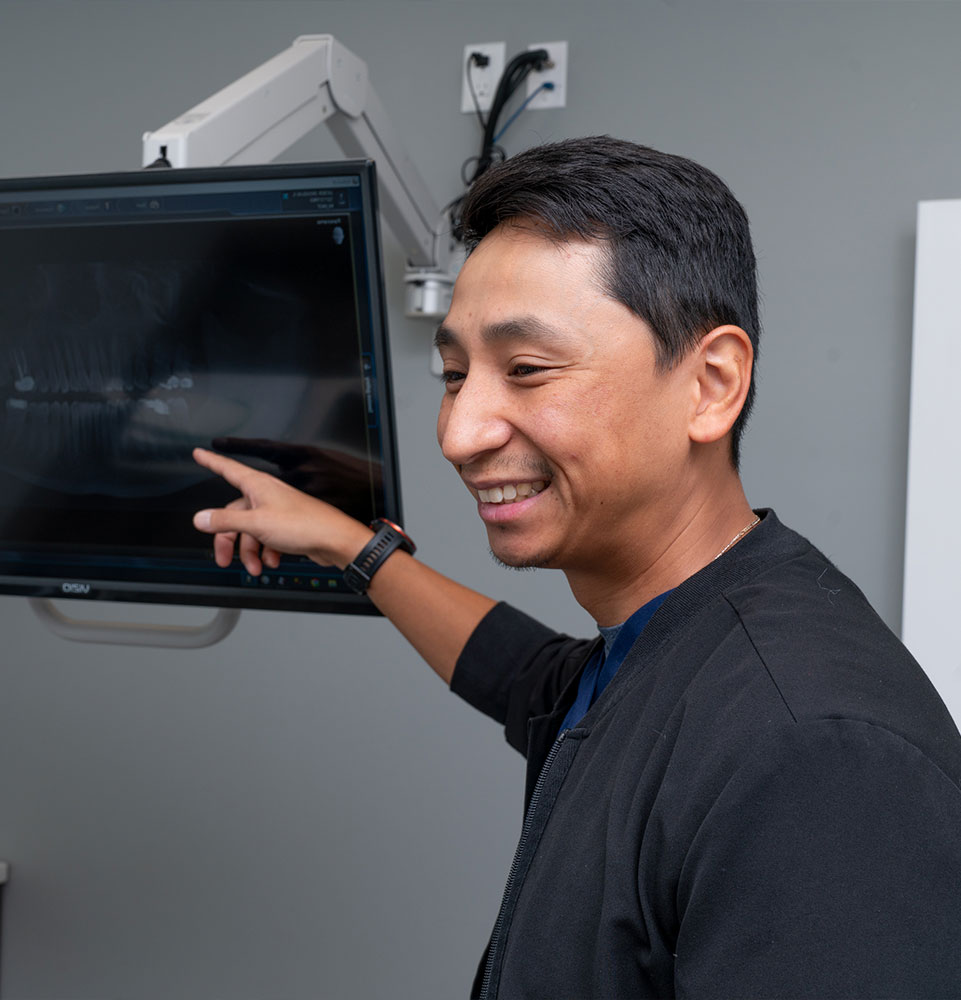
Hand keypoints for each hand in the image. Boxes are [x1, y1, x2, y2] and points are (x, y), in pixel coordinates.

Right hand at [192, 447, 372, 576]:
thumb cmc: (305, 525)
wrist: (334, 541)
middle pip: (234, 514)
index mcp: (258, 486)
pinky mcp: (287, 527)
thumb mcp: (256, 524)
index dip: (211, 461)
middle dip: (228, 539)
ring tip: (256, 566)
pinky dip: (266, 552)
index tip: (199, 453)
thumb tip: (201, 518)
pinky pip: (266, 539)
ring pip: (250, 531)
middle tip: (224, 559)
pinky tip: (272, 561)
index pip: (227, 469)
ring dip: (250, 552)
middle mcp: (267, 495)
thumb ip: (226, 520)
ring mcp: (277, 511)